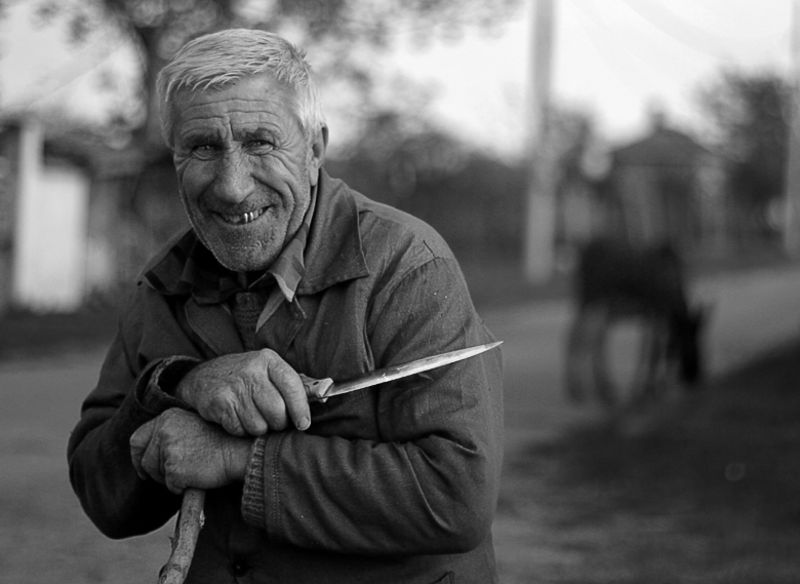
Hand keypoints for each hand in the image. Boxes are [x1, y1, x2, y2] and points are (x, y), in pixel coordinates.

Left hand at [129, 408, 251, 493]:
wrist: (240, 450)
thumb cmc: (224, 440)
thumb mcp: (194, 426)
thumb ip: (173, 432)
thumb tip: (158, 450)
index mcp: (167, 418)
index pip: (138, 438)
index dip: (139, 455)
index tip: (144, 466)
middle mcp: (163, 431)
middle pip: (145, 459)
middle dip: (153, 471)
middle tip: (168, 477)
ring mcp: (167, 450)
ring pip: (156, 474)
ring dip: (171, 479)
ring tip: (194, 471)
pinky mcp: (173, 469)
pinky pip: (171, 485)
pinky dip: (183, 487)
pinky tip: (199, 477)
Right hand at [175, 348, 309, 435]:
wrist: (202, 377)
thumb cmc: (244, 378)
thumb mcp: (266, 370)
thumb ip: (290, 383)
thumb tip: (322, 396)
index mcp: (268, 360)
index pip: (292, 386)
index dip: (301, 408)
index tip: (304, 423)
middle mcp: (251, 370)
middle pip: (277, 411)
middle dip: (278, 423)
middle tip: (274, 422)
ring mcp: (234, 386)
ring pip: (259, 425)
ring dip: (259, 429)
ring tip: (253, 418)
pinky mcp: (219, 402)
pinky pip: (240, 429)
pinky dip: (241, 431)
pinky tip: (237, 419)